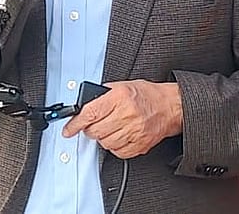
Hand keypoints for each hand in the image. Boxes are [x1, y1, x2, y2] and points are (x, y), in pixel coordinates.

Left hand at [62, 80, 183, 158]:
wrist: (170, 106)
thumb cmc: (148, 95)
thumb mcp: (123, 85)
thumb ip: (103, 94)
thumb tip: (84, 105)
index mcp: (120, 97)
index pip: (90, 113)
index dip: (75, 123)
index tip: (68, 129)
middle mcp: (127, 114)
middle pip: (95, 131)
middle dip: (90, 129)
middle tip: (93, 125)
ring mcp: (134, 131)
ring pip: (105, 143)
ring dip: (102, 138)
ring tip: (109, 128)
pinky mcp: (140, 144)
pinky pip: (118, 152)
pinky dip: (114, 146)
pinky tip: (119, 136)